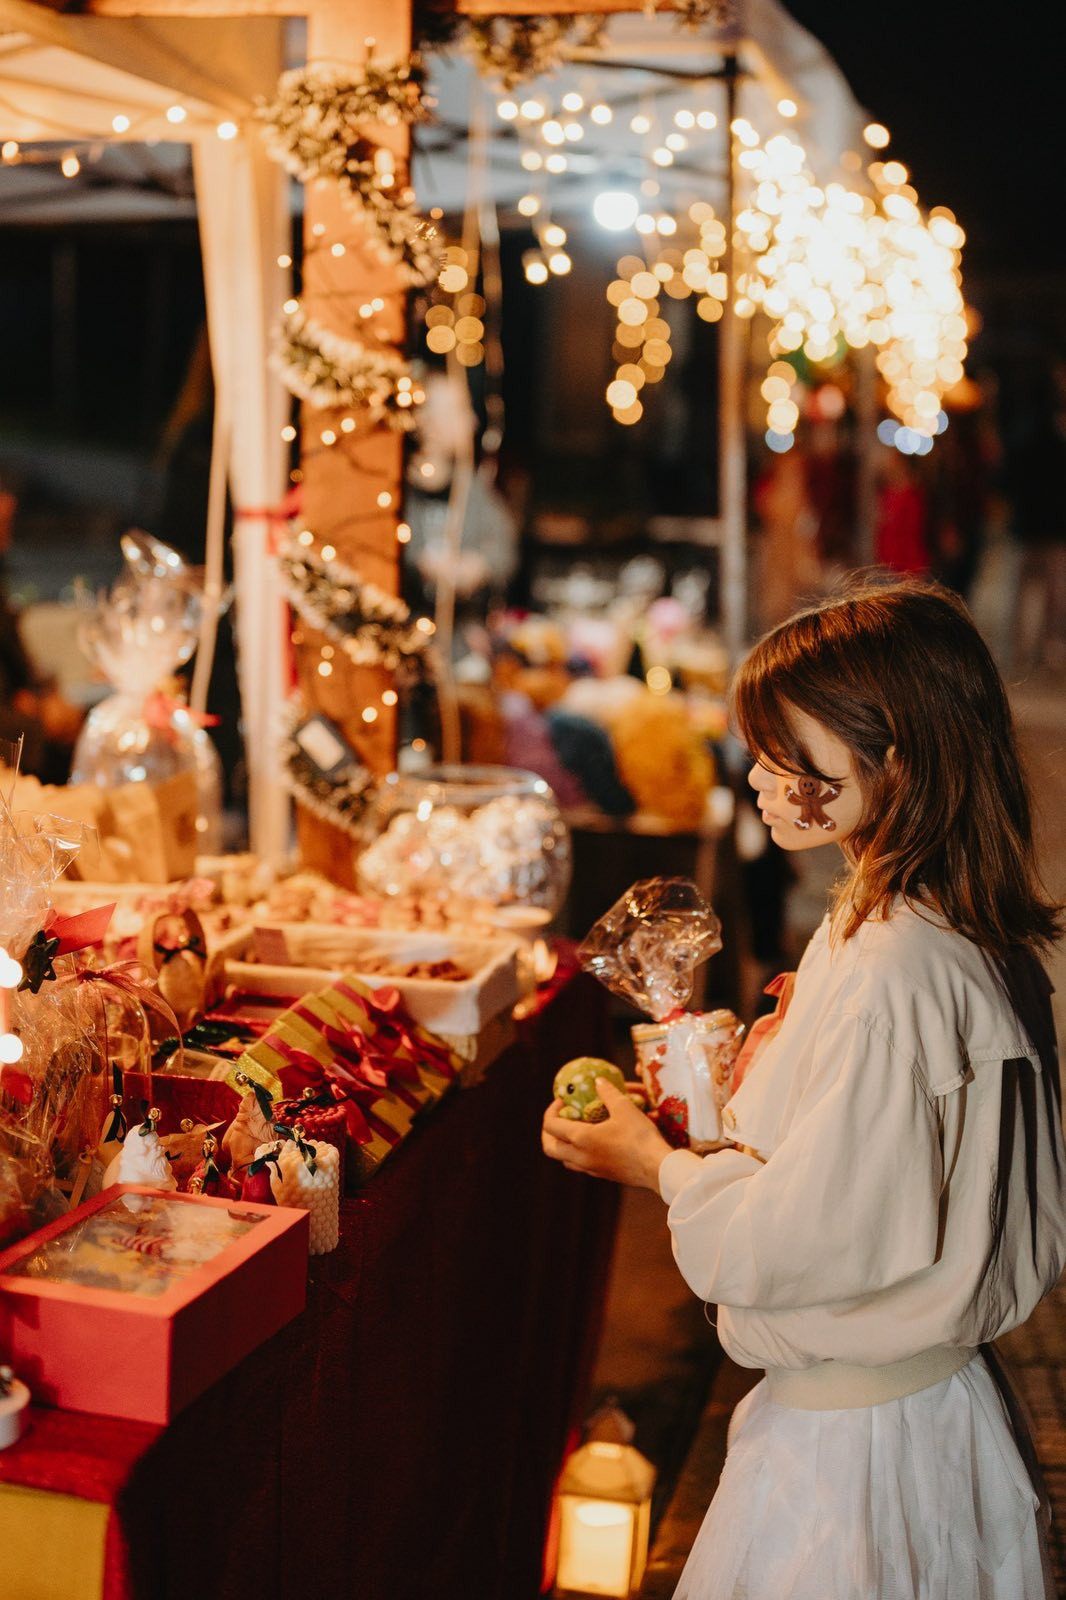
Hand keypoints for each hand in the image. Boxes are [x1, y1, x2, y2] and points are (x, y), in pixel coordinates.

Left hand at [542, 1077, 671, 1190]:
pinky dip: (578, 1153)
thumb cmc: (640, 1137)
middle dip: (549, 1132)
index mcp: (581, 1139)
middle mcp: (580, 1157)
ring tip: (575, 1129)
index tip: (563, 1101)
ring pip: (564, 1160)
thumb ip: (608, 1092)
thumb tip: (598, 1081)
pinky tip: (594, 1142)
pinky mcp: (602, 1175)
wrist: (657, 1168)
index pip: (551, 1126)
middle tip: (560, 1118)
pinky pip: (580, 1165)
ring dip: (563, 1145)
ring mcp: (591, 1169)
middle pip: (550, 1148)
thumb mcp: (624, 1108)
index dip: (551, 1110)